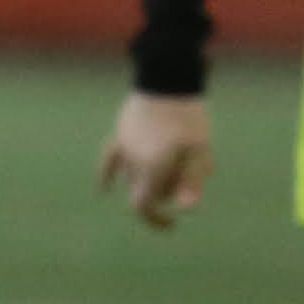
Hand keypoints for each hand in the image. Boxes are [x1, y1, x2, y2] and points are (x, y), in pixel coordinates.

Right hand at [100, 92, 210, 229]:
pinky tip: (105, 188)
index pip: (145, 206)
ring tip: (173, 165)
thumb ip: (192, 181)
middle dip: (160, 197)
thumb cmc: (188, 117)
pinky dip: (108, 176)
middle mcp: (133, 162)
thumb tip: (187, 209)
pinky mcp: (119, 135)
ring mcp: (123, 149)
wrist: (166, 79)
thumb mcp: (199, 151)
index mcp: (153, 167)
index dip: (156, 220)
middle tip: (183, 188)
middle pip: (141, 193)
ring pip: (131, 177)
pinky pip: (110, 161)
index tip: (172, 225)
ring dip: (148, 182)